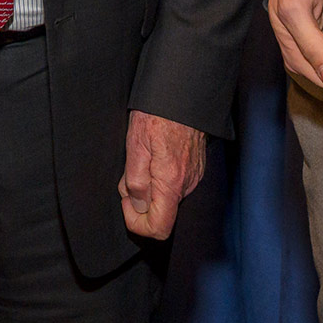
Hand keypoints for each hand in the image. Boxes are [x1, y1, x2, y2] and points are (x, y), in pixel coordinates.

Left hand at [119, 112, 204, 238]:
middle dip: (139, 198)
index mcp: (170, 183)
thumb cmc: (158, 115)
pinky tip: (154, 155)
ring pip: (165, 197)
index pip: (159, 228)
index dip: (137, 222)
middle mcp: (186, 185)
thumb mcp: (136, 144)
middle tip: (130, 170)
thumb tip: (137, 205)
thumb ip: (136, 180)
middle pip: (160, 212)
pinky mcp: (195, 169)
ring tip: (142, 157)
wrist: (184, 94)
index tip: (127, 201)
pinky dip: (159, 177)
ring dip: (149, 185)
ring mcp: (193, 177)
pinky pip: (174, 185)